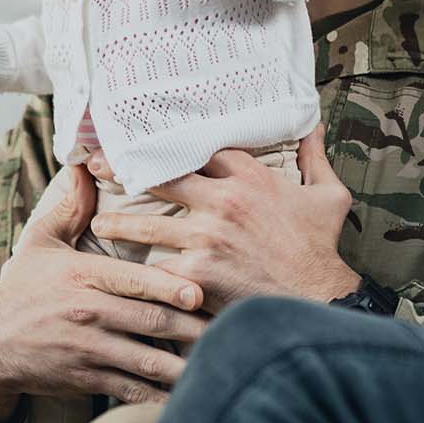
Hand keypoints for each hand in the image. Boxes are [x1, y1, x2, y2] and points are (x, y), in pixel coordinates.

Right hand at [0, 165, 208, 422]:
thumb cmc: (24, 288)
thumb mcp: (40, 243)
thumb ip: (70, 207)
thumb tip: (86, 165)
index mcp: (82, 276)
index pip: (132, 280)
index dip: (168, 287)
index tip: (199, 291)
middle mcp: (87, 313)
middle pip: (149, 321)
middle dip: (192, 326)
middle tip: (231, 327)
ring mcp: (87, 349)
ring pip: (146, 359)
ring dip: (185, 364)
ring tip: (220, 363)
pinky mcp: (86, 378)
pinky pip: (131, 391)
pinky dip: (160, 397)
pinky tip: (189, 396)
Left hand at [87, 127, 360, 313]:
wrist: (318, 300)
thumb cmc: (321, 249)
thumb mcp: (329, 195)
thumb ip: (315, 156)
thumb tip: (313, 123)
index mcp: (249, 177)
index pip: (200, 150)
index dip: (173, 146)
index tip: (149, 142)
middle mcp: (222, 200)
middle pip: (161, 175)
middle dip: (125, 169)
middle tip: (94, 165)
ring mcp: (206, 236)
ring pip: (148, 222)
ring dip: (119, 223)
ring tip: (97, 224)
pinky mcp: (195, 271)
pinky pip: (157, 266)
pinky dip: (139, 270)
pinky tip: (120, 273)